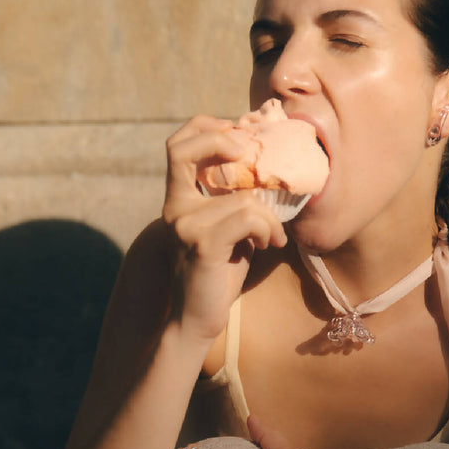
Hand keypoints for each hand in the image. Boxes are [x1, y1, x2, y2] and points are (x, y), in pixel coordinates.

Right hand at [162, 117, 286, 342]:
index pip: (177, 144)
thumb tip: (266, 168)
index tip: (238, 137)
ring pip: (243, 196)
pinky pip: (248, 218)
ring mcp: (185, 225)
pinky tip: (270, 244)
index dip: (205, 128)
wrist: (196, 321)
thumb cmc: (217, 274)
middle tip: (252, 159)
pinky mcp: (202, 245)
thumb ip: (234, 199)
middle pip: (183, 148)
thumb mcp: (225, 228)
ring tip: (274, 236)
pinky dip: (268, 229)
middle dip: (223, 141)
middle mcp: (174, 207)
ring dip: (270, 216)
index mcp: (178, 199)